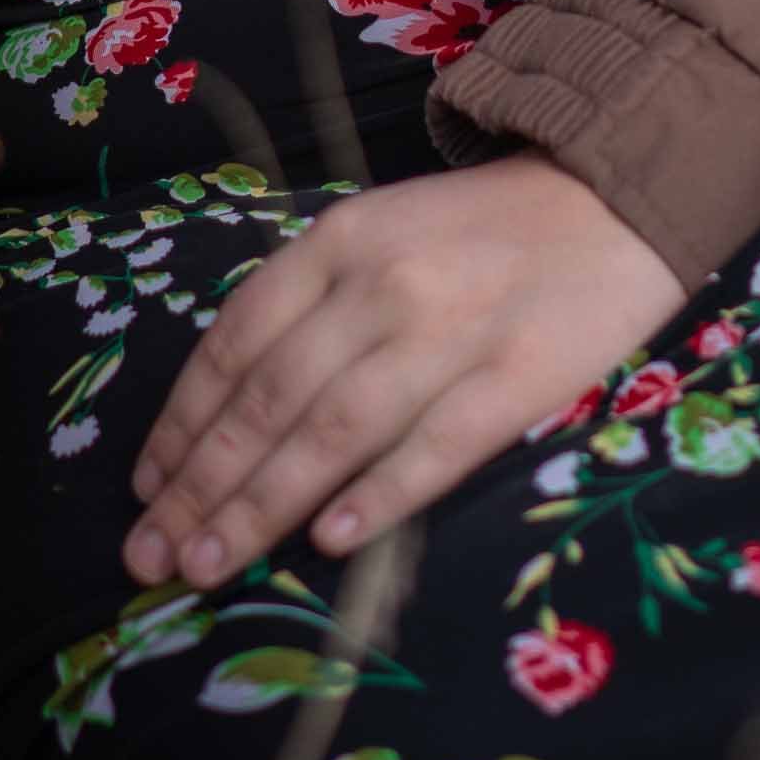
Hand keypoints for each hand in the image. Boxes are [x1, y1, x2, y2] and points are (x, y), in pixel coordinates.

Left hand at [123, 155, 685, 584]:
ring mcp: (451, 331)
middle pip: (272, 397)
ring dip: (263, 505)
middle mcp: (382, 283)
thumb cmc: (481, 229)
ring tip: (210, 564)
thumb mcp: (377, 230)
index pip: (237, 341)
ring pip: (334, 429)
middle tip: (152, 556)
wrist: (612, 195)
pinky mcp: (520, 376)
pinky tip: (328, 543)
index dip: (185, 420)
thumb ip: (312, 302)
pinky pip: (435, 446)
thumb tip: (232, 406)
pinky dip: (377, 496)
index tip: (147, 488)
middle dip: (203, 484)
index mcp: (339, 239)